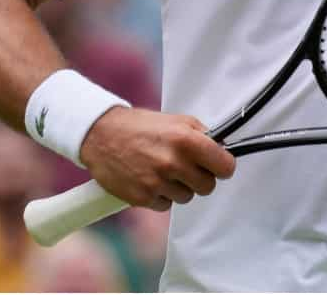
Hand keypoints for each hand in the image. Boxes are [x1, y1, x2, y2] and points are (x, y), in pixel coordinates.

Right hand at [79, 107, 234, 210]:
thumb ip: (203, 135)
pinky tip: (151, 180)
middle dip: (201, 178)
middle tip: (188, 168)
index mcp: (187, 141)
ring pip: (187, 197)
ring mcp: (157, 182)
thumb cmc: (140, 126)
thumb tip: (223, 150)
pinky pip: (166, 205)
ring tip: (164, 171)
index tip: (219, 166)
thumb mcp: (178, 121)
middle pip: (208, 186)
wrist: (100, 135)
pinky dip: (161, 196)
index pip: (225, 166)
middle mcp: (173, 163)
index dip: (223, 166)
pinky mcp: (141, 198)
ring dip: (180, 187)